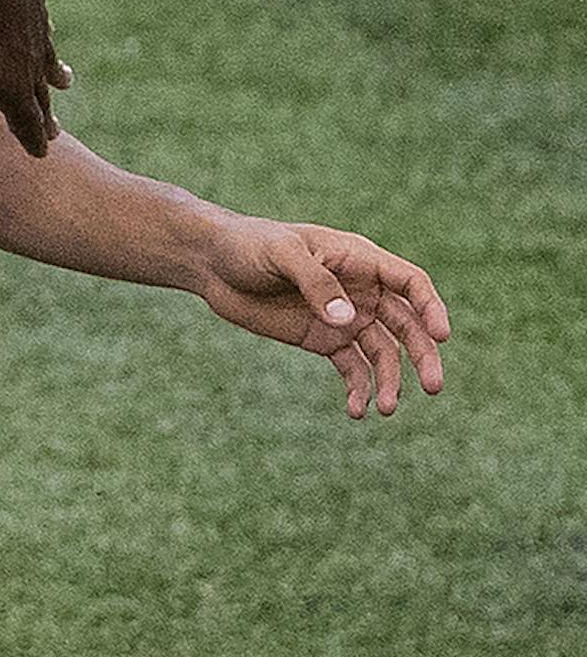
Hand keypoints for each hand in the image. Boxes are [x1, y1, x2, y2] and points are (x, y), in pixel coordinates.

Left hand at [0, 0, 70, 177]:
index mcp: (17, 88)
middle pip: (40, 94)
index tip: (44, 156)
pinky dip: (43, 34)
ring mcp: (36, 26)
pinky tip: (42, 27)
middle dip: (44, 114)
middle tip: (54, 132)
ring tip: (63, 82)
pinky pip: (40, 23)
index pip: (29, 124)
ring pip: (44, 57)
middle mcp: (33, 61)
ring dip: (51, 74)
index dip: (34, 142)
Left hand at [196, 217, 449, 418]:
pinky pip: (350, 368)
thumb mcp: (283, 256)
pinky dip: (357, 389)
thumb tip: (347, 320)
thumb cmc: (251, 246)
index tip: (442, 336)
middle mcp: (362, 291)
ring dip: (389, 381)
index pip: (410, 283)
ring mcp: (344, 318)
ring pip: (382, 353)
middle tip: (434, 387)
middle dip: (422, 356)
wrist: (215, 265)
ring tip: (384, 409)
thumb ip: (316, 284)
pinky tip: (356, 410)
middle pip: (406, 325)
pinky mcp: (323, 340)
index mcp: (360, 260)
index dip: (430, 307)